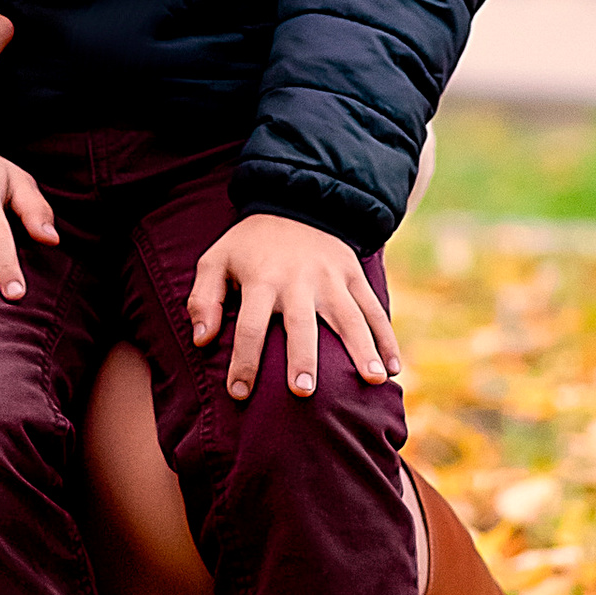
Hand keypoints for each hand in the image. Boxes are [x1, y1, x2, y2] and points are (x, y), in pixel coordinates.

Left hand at [188, 213, 399, 399]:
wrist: (295, 201)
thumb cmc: (249, 245)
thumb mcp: (216, 260)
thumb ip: (203, 299)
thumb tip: (201, 340)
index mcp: (261, 280)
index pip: (249, 326)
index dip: (243, 361)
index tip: (238, 393)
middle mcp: (298, 280)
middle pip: (300, 323)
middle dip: (302, 357)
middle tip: (303, 391)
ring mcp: (331, 277)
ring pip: (348, 316)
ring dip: (362, 349)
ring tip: (373, 381)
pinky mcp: (353, 274)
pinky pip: (373, 308)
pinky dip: (387, 336)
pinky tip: (394, 367)